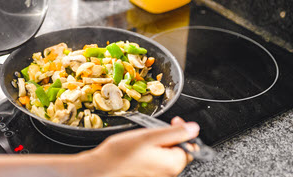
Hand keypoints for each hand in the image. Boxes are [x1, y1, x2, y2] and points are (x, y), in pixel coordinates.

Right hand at [83, 117, 199, 176]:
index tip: (173, 122)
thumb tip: (193, 128)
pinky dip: (149, 155)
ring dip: (157, 146)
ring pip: (165, 157)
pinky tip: (137, 151)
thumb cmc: (120, 154)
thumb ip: (175, 132)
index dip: (183, 131)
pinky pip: (155, 164)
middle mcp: (168, 174)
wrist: (99, 170)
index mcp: (173, 164)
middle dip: (168, 138)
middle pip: (178, 152)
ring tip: (141, 141)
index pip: (191, 146)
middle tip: (152, 132)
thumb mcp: (149, 136)